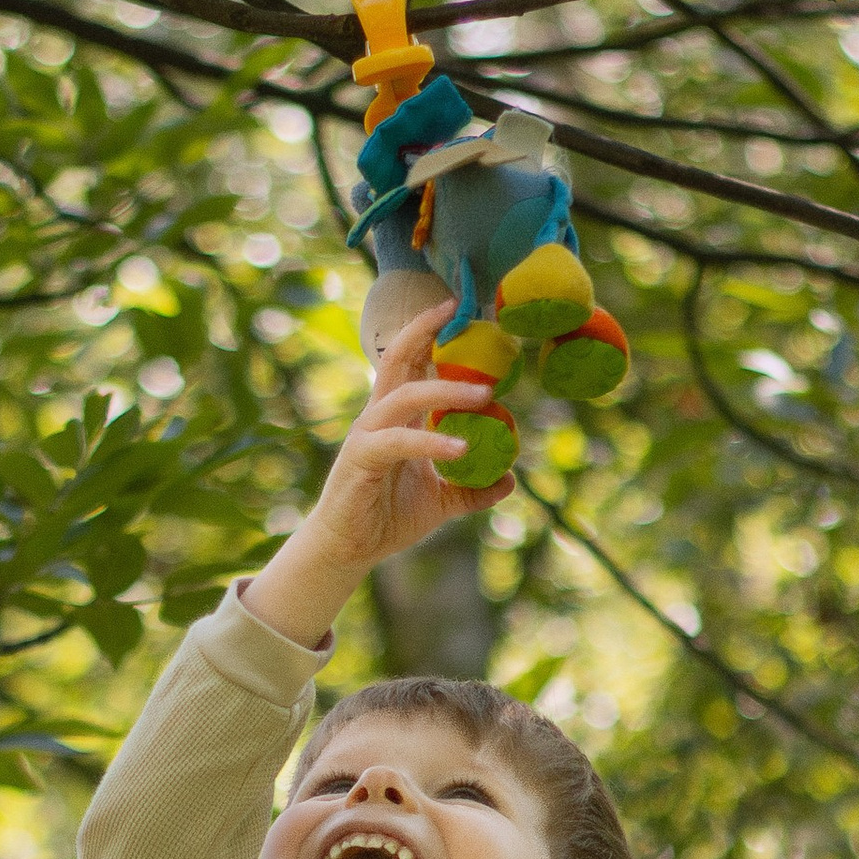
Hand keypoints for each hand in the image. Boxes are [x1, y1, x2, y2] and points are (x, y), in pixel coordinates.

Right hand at [242, 304, 512, 649]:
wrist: (349, 552)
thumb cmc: (387, 518)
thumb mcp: (441, 502)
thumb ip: (472, 488)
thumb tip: (509, 480)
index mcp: (393, 417)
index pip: (408, 361)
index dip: (428, 331)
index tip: (458, 306)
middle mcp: (377, 417)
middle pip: (397, 359)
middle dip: (426, 332)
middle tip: (462, 313)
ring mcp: (366, 436)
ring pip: (404, 395)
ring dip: (446, 391)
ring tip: (487, 395)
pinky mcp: (361, 462)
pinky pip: (398, 442)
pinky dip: (430, 442)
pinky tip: (460, 449)